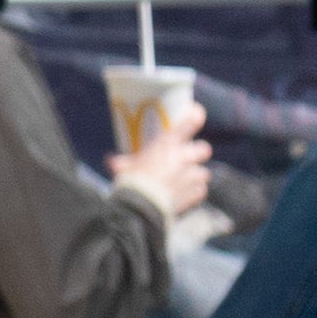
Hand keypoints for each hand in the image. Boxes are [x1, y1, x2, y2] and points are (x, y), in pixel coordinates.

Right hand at [111, 94, 211, 218]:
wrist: (143, 205)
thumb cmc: (131, 181)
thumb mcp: (124, 168)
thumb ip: (123, 163)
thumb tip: (113, 162)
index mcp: (166, 145)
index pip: (188, 124)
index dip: (195, 116)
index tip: (197, 112)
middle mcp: (183, 158)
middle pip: (203, 149)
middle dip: (197, 152)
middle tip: (188, 156)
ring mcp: (191, 176)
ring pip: (203, 172)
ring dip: (195, 174)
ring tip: (184, 179)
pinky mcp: (195, 193)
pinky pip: (201, 190)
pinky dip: (194, 191)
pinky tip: (184, 193)